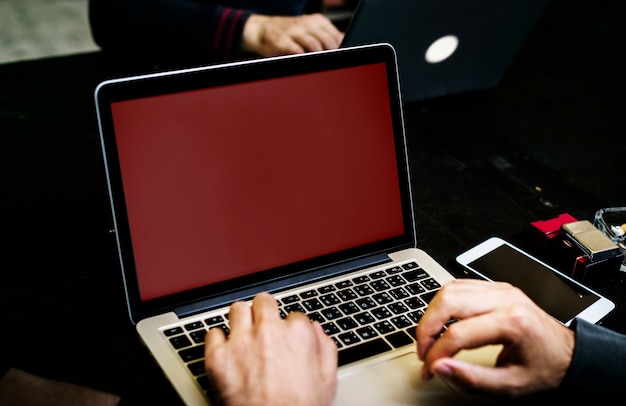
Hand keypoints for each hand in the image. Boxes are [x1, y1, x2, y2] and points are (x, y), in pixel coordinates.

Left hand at [204, 292, 337, 405]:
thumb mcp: (327, 381)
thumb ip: (325, 348)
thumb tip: (317, 331)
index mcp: (297, 334)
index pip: (293, 314)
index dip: (290, 326)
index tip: (286, 336)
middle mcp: (268, 331)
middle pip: (263, 301)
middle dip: (264, 311)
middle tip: (263, 323)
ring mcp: (241, 342)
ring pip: (237, 309)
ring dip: (241, 318)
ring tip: (243, 331)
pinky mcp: (218, 356)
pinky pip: (212, 333)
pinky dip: (217, 340)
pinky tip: (225, 349)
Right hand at [242, 13, 343, 56]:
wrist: (262, 30)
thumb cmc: (289, 33)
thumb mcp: (309, 30)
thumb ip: (326, 36)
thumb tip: (344, 43)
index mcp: (315, 21)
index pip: (335, 35)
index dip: (340, 48)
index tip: (342, 57)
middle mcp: (305, 24)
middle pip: (327, 40)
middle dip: (332, 53)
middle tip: (332, 62)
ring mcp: (293, 31)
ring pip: (313, 44)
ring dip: (319, 55)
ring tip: (320, 62)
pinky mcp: (281, 41)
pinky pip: (295, 49)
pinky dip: (302, 55)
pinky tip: (304, 59)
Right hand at [416, 279, 574, 396]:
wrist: (568, 353)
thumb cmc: (544, 368)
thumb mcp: (510, 385)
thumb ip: (471, 379)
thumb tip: (440, 367)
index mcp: (512, 322)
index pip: (458, 333)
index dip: (437, 353)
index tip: (430, 368)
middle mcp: (505, 299)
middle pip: (449, 302)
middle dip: (426, 328)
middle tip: (423, 351)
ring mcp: (500, 289)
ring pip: (450, 289)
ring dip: (432, 314)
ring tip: (430, 338)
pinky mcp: (495, 287)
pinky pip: (459, 285)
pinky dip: (443, 303)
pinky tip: (441, 320)